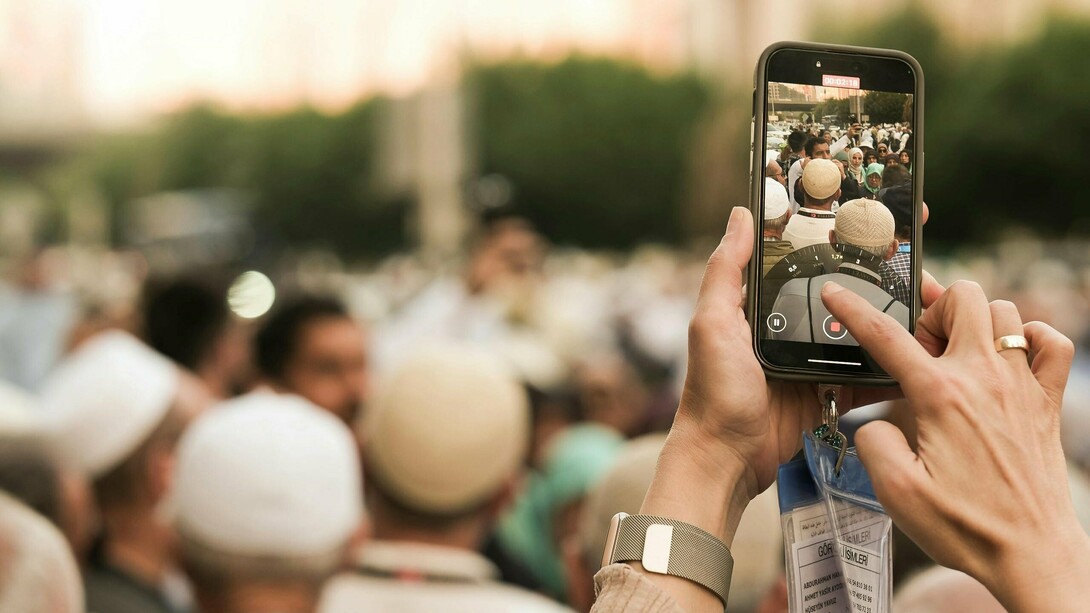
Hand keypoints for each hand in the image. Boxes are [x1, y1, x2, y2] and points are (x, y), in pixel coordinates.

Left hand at [673, 207, 939, 507]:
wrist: (724, 460)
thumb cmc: (712, 391)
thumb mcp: (712, 323)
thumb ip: (727, 270)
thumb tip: (741, 213)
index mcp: (766, 304)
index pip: (810, 259)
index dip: (842, 238)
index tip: (879, 216)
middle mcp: (793, 327)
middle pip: (846, 293)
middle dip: (884, 279)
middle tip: (922, 265)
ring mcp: (815, 361)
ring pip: (866, 333)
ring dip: (898, 322)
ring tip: (935, 305)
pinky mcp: (831, 395)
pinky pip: (870, 377)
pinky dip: (896, 369)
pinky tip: (925, 354)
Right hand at [823, 280, 1089, 611]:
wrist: (1032, 554)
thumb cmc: (966, 527)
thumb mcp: (895, 492)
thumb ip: (872, 441)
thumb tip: (874, 419)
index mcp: (939, 397)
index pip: (886, 336)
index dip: (852, 308)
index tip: (836, 291)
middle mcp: (983, 379)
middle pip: (962, 297)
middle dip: (934, 308)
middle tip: (922, 346)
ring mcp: (1021, 386)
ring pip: (1004, 311)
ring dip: (976, 322)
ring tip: (959, 354)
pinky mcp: (1047, 402)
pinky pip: (1050, 342)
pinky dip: (1031, 339)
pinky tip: (1010, 360)